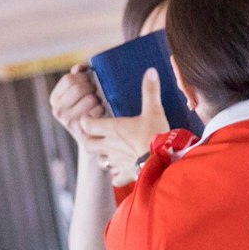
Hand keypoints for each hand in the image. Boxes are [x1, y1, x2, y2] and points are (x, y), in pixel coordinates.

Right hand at [49, 64, 106, 142]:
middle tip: (96, 92)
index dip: (83, 77)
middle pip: (79, 88)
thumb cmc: (85, 109)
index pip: (68, 79)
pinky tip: (99, 111)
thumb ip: (77, 77)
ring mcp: (68, 121)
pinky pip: (96, 110)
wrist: (89, 137)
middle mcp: (58, 110)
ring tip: (97, 102)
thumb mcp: (77, 93)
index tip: (89, 82)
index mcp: (54, 99)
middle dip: (91, 87)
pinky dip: (101, 108)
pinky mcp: (81, 129)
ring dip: (97, 98)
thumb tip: (79, 68)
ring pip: (89, 98)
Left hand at [80, 67, 169, 186]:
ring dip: (102, 156)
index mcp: (113, 129)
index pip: (87, 124)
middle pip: (88, 144)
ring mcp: (117, 162)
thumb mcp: (154, 110)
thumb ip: (150, 91)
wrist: (163, 162)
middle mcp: (109, 146)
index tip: (90, 117)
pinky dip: (116, 175)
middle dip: (88, 138)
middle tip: (95, 133)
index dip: (85, 120)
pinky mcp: (126, 174)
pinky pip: (115, 178)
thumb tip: (150, 71)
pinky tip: (122, 170)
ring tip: (109, 151)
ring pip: (100, 161)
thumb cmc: (156, 135)